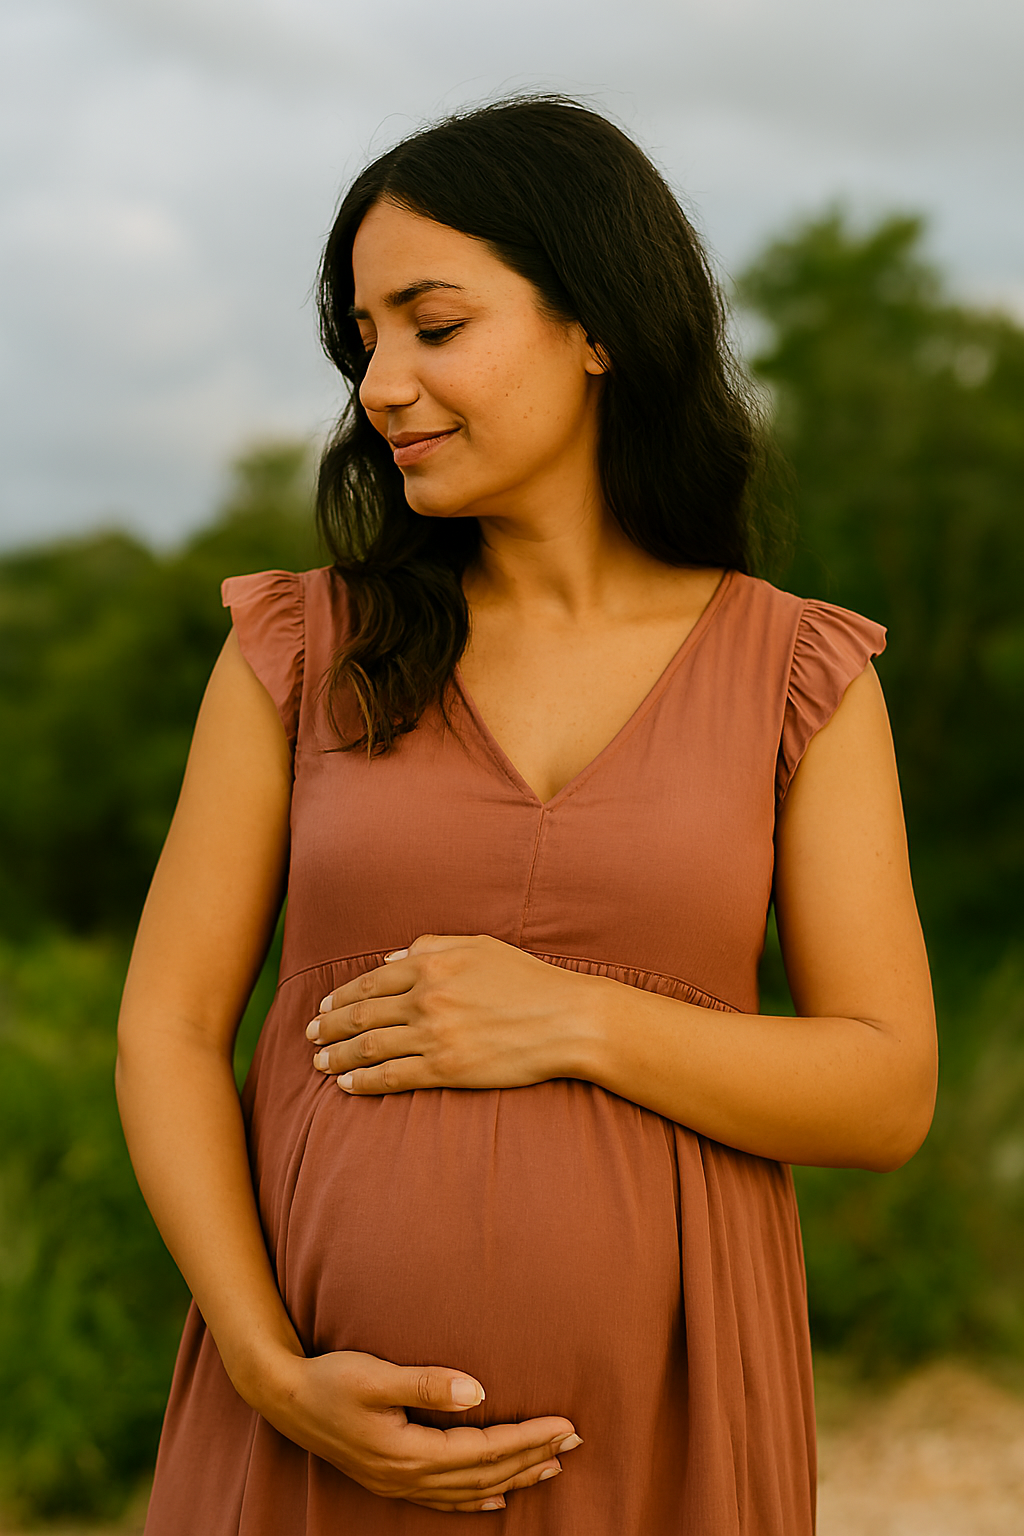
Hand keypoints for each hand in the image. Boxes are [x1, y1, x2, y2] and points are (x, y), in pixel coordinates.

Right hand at [258, 1348, 580, 1511]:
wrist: (286, 1399)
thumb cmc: (331, 1379)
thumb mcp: (375, 1375)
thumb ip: (426, 1384)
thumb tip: (478, 1391)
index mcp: (409, 1453)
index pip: (485, 1450)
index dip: (528, 1437)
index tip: (565, 1424)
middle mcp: (409, 1477)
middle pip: (486, 1474)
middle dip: (533, 1457)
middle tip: (575, 1442)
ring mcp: (400, 1484)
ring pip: (471, 1491)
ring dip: (514, 1477)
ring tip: (553, 1466)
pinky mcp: (392, 1480)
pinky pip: (447, 1500)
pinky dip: (479, 1501)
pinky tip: (499, 1499)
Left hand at [307, 934, 597, 1094]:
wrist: (567, 1019)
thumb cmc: (529, 979)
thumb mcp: (480, 946)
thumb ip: (433, 946)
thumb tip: (393, 959)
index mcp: (432, 964)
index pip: (371, 982)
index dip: (341, 997)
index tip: (324, 1007)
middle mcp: (426, 998)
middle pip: (361, 1014)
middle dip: (328, 1027)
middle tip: (309, 1036)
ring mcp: (434, 1035)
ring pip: (369, 1047)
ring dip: (337, 1056)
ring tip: (319, 1063)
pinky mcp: (446, 1068)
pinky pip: (392, 1077)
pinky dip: (363, 1082)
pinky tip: (346, 1086)